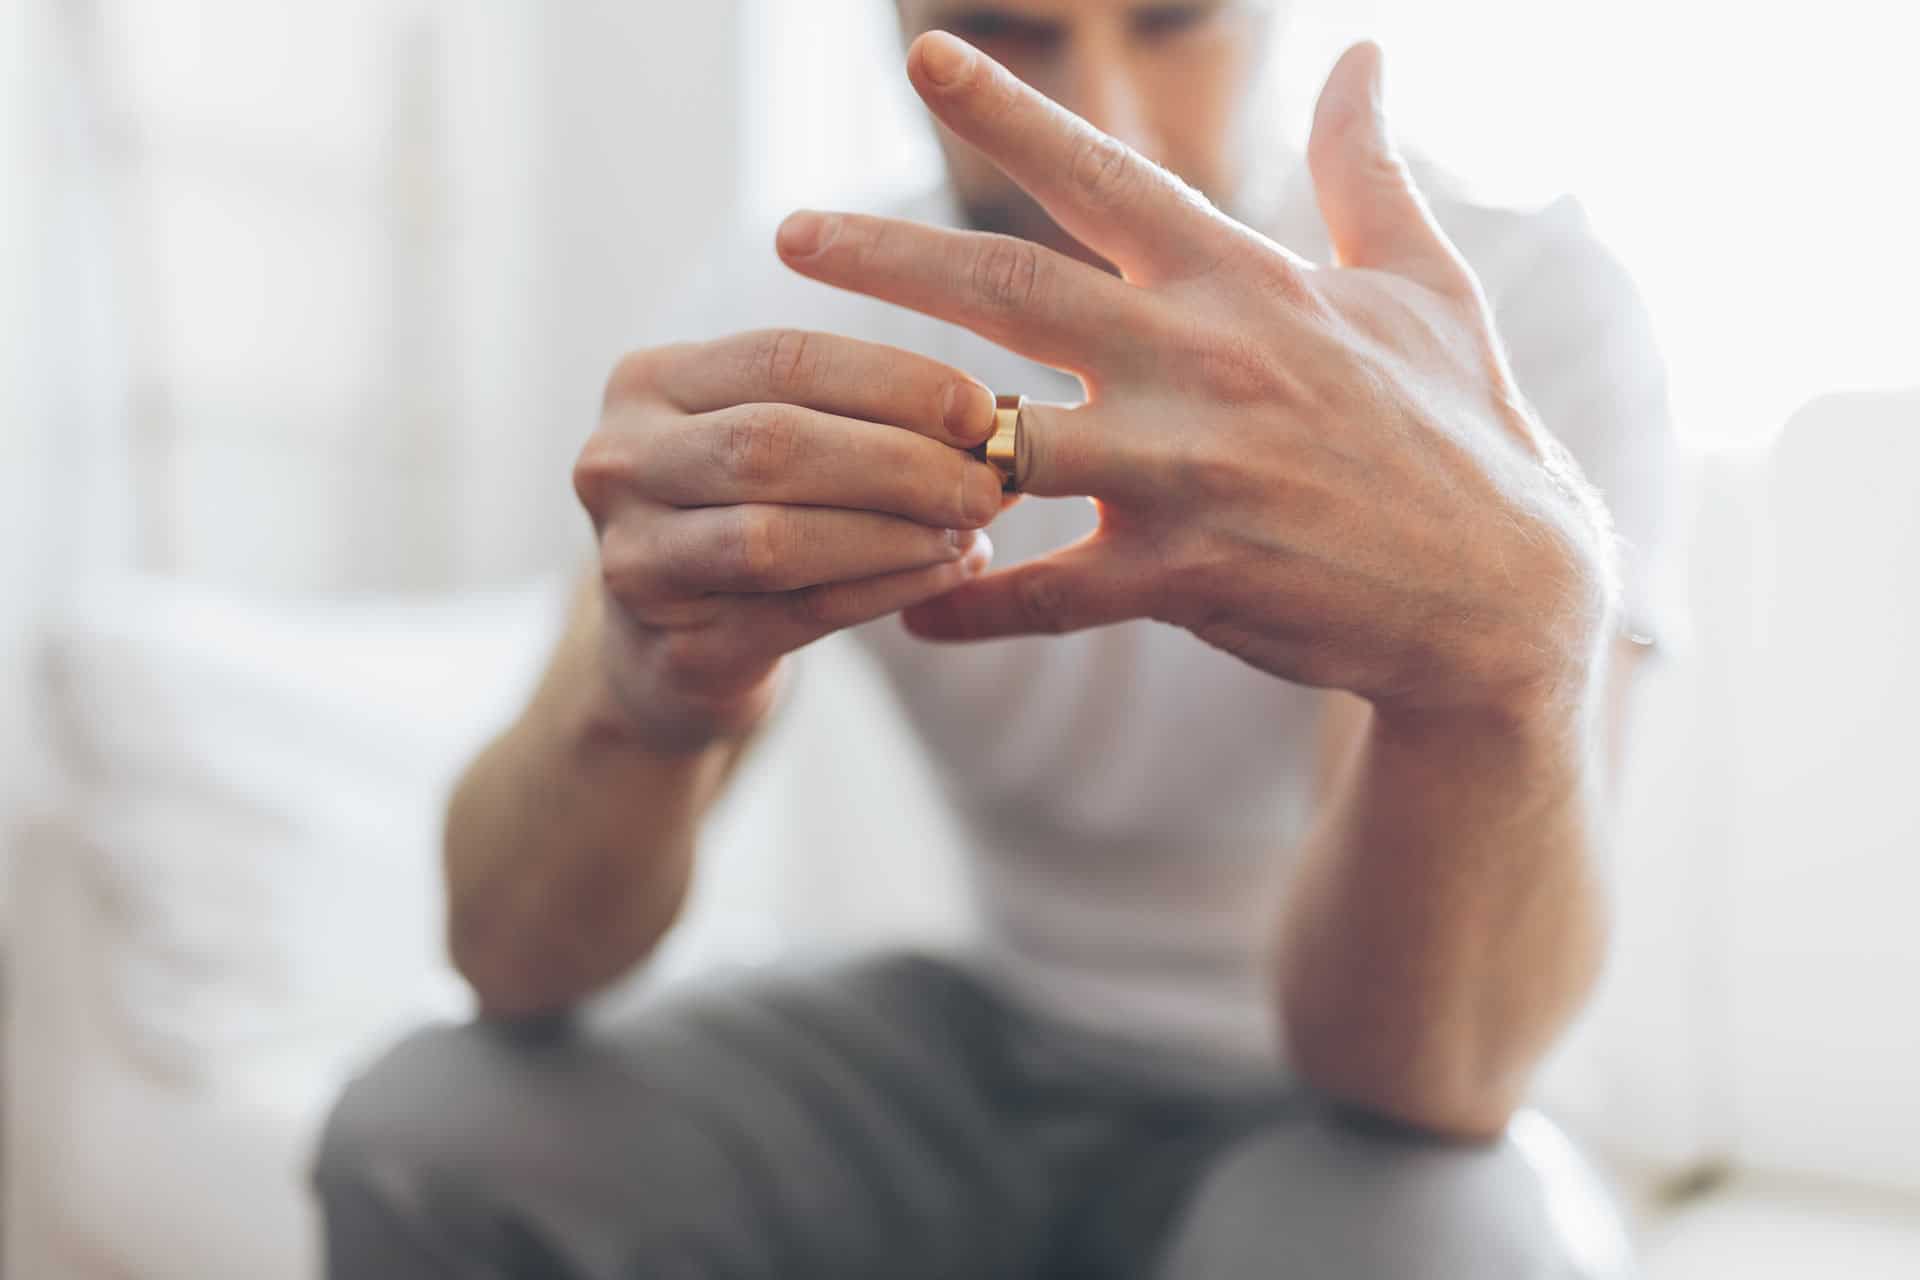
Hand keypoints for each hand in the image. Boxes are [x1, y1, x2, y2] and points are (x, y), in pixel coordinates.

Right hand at [574, 330, 1005, 750]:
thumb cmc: (746, 518)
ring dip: (894, 534)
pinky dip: (885, 590)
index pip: (782, 359)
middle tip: (988, 484)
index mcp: (648, 383)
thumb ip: (857, 418)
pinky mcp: (674, 647)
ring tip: (972, 530)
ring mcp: (634, 560)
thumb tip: (995, 418)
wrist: (668, 654)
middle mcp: (618, 462)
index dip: (891, 381)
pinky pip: (798, 613)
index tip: (980, 409)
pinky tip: (948, 574)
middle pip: (773, 444)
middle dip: (899, 463)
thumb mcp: (776, 443)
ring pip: (777, 538)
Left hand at [775, 36, 1620, 724]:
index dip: (1008, 111)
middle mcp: (1202, 360)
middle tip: (786, 231)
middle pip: (1011, 292)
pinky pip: (1049, 592)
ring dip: (895, 433)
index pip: (1106, 177)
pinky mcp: (1188, 576)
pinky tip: (909, 613)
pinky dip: (976, 604)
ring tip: (802, 430)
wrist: (1506, 594)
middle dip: (888, 258)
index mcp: (1245, 280)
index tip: (922, 55)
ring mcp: (1190, 471)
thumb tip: (1369, 52)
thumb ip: (1365, 170)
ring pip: (1003, 439)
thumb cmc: (1460, 430)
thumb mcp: (1424, 283)